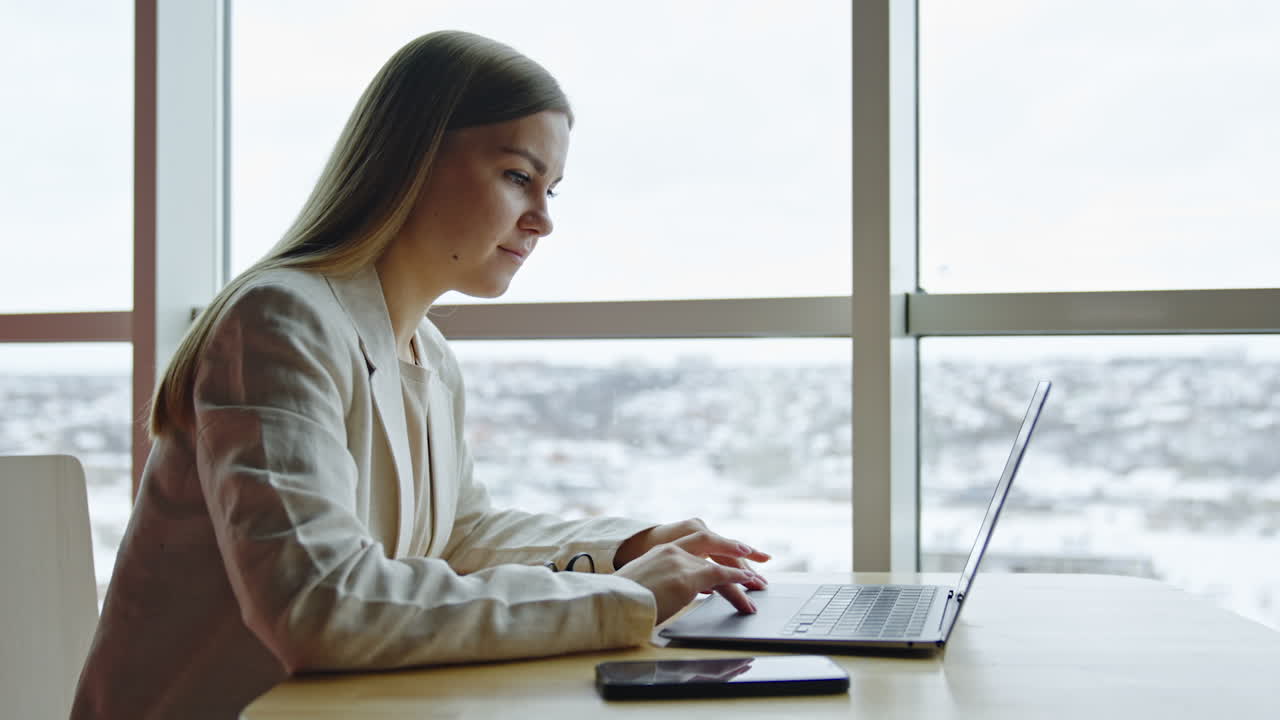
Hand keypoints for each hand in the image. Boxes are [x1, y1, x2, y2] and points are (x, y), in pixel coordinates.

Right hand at [614, 521, 770, 623]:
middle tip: (755, 560)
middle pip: (712, 547)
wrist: (611, 601)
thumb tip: (678, 591)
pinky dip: (738, 579)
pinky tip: (749, 585)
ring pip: (720, 564)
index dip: (715, 550)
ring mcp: (681, 561)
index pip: (695, 546)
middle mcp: (672, 550)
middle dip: (735, 554)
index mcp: (659, 550)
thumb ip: (663, 581)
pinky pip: (722, 575)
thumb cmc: (622, 599)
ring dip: (741, 575)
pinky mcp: (688, 577)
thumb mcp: (644, 583)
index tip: (728, 556)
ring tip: (758, 583)